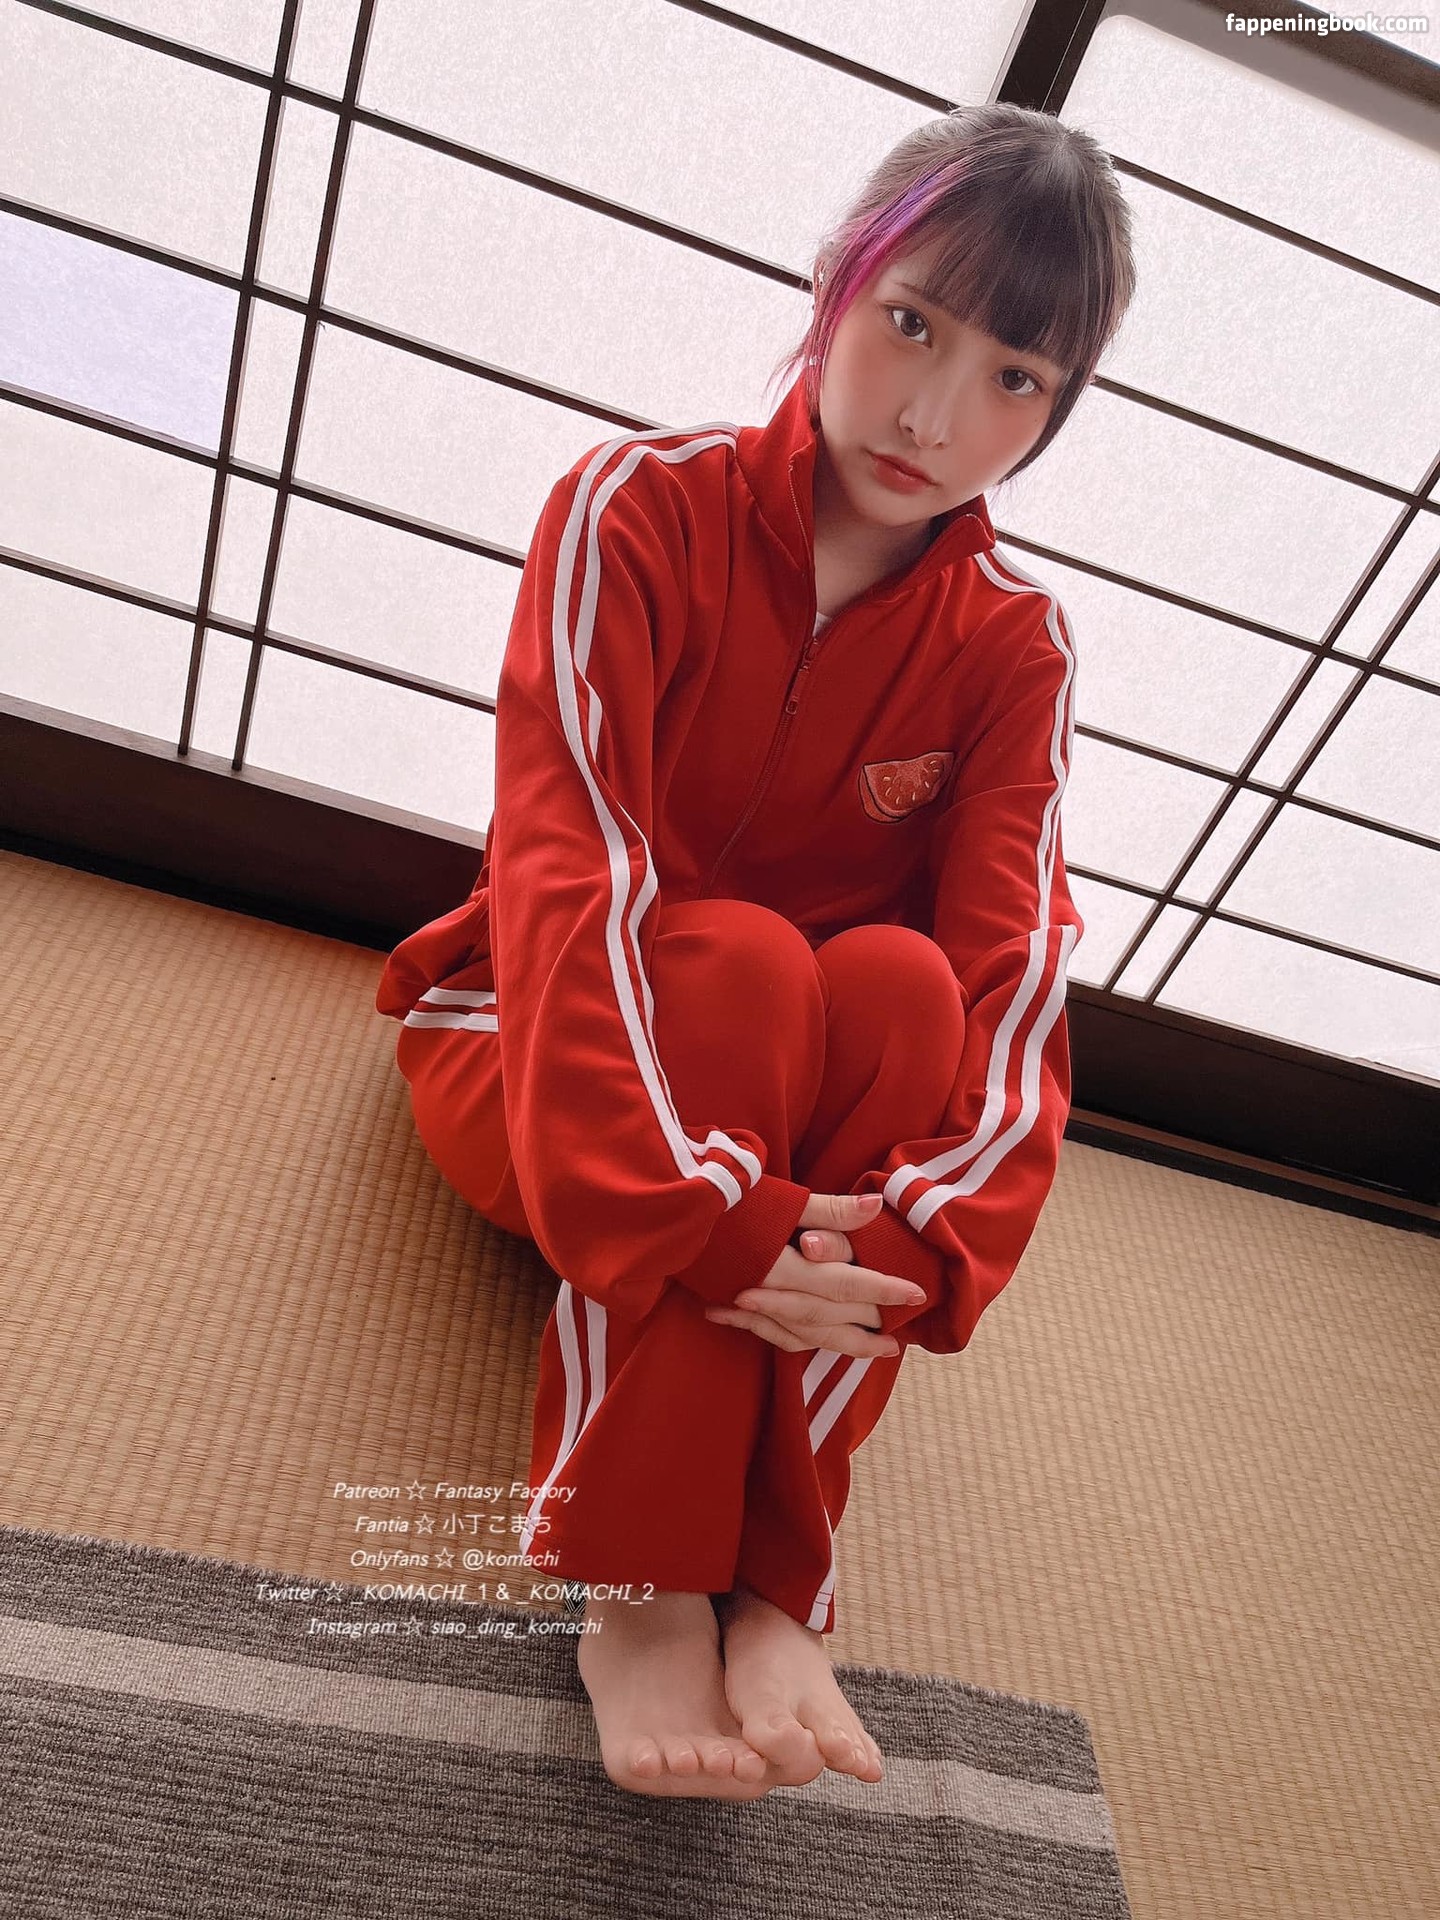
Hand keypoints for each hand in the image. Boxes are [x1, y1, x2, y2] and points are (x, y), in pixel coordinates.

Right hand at [702, 1191, 924, 1357]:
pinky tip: (812, 1341)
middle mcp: (770, 1291)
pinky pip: (769, 1332)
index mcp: (786, 1263)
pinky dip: (796, 1340)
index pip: (846, 1283)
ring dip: (839, 1344)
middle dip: (866, 1328)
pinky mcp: (732, 1302)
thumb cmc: (728, 1198)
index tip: (917, 1295)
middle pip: (827, 1317)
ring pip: (801, 1333)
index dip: (883, 1290)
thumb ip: (829, 1210)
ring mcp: (750, 1301)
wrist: (672, 1211)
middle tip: (898, 1338)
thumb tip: (876, 1207)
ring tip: (871, 1351)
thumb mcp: (782, 1198)